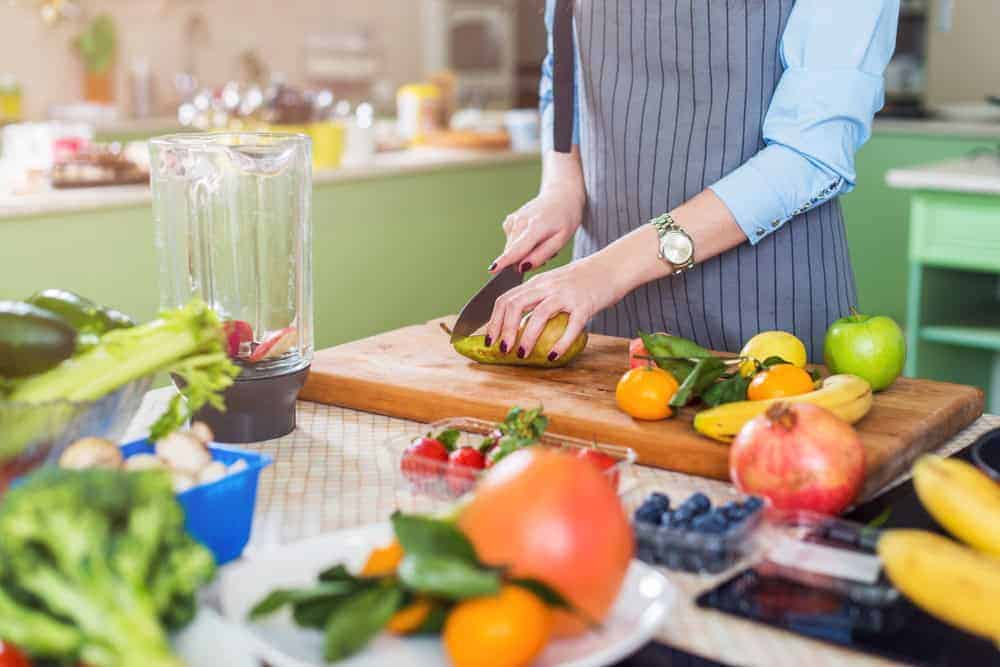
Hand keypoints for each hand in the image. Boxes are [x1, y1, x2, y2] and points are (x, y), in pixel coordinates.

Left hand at [484, 254, 624, 360]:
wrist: (613, 266)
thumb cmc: (584, 278)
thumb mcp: (554, 282)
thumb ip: (537, 296)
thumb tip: (518, 321)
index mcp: (537, 282)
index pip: (505, 299)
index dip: (494, 321)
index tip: (489, 340)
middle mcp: (547, 286)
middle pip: (515, 305)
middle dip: (504, 330)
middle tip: (502, 350)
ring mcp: (566, 294)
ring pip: (538, 315)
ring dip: (526, 338)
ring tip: (522, 355)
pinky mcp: (585, 304)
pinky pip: (570, 326)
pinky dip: (560, 343)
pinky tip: (554, 355)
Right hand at [490, 183, 584, 273]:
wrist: (560, 196)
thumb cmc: (565, 219)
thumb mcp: (561, 240)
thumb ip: (541, 255)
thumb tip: (521, 267)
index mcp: (535, 227)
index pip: (517, 248)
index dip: (504, 260)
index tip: (492, 269)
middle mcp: (520, 221)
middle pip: (514, 253)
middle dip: (526, 260)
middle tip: (547, 252)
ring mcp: (513, 219)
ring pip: (512, 248)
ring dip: (525, 252)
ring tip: (542, 241)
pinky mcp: (509, 221)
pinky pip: (511, 242)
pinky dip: (521, 243)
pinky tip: (533, 235)